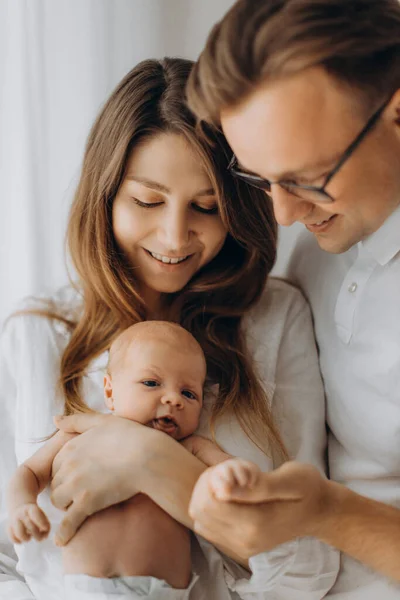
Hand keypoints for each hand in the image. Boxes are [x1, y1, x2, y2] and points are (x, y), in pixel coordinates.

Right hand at [8, 503, 49, 543]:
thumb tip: (45, 536)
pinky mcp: (8, 528)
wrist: (20, 509)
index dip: (42, 523)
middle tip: (39, 537)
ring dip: (26, 538)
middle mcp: (21, 514)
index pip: (36, 514)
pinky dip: (18, 541)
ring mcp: (13, 520)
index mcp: (31, 508)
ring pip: (20, 534)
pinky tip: (22, 539)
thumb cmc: (34, 516)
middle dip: (37, 534)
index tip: (45, 529)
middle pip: (30, 526)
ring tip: (29, 537)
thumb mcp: (42, 515)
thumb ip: (46, 525)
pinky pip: (13, 538)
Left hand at [50, 413, 153, 545]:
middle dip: (65, 489)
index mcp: (71, 445)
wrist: (149, 457)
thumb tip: (55, 418)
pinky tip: (61, 540)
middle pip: (56, 483)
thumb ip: (77, 420)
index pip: (56, 465)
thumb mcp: (102, 422)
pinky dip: (64, 533)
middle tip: (81, 493)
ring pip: (58, 501)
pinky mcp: (87, 503)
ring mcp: (77, 484)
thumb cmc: (131, 437)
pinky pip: (68, 522)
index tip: (80, 476)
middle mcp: (69, 464)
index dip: (66, 472)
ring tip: (81, 507)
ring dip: (67, 505)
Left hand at [189, 461, 331, 559]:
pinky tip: (229, 496)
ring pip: (199, 518)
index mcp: (256, 524)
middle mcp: (244, 541)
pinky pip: (207, 526)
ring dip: (207, 495)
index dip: (214, 477)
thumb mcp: (289, 479)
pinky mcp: (237, 547)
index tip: (233, 467)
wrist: (318, 511)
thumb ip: (256, 485)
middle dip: (208, 484)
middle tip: (231, 472)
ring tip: (231, 483)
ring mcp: (240, 547)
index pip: (209, 501)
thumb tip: (222, 489)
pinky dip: (211, 507)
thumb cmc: (306, 488)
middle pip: (200, 509)